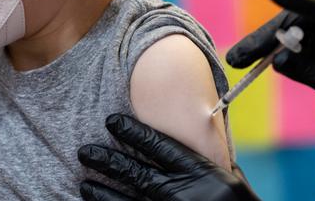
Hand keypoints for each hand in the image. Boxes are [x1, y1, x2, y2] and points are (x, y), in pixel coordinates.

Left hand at [78, 114, 258, 200]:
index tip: (112, 120)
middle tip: (84, 151)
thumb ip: (208, 159)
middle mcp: (182, 194)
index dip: (133, 132)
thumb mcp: (230, 178)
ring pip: (129, 200)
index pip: (159, 147)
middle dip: (107, 161)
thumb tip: (191, 132)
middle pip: (136, 173)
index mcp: (200, 173)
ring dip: (103, 192)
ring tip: (84, 183)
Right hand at [227, 0, 314, 151]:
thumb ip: (312, 72)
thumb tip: (275, 59)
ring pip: (293, 28)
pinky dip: (274, 51)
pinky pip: (295, 40)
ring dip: (265, 44)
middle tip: (238, 56)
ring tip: (237, 60)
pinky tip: (251, 60)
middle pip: (301, 18)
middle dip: (267, 37)